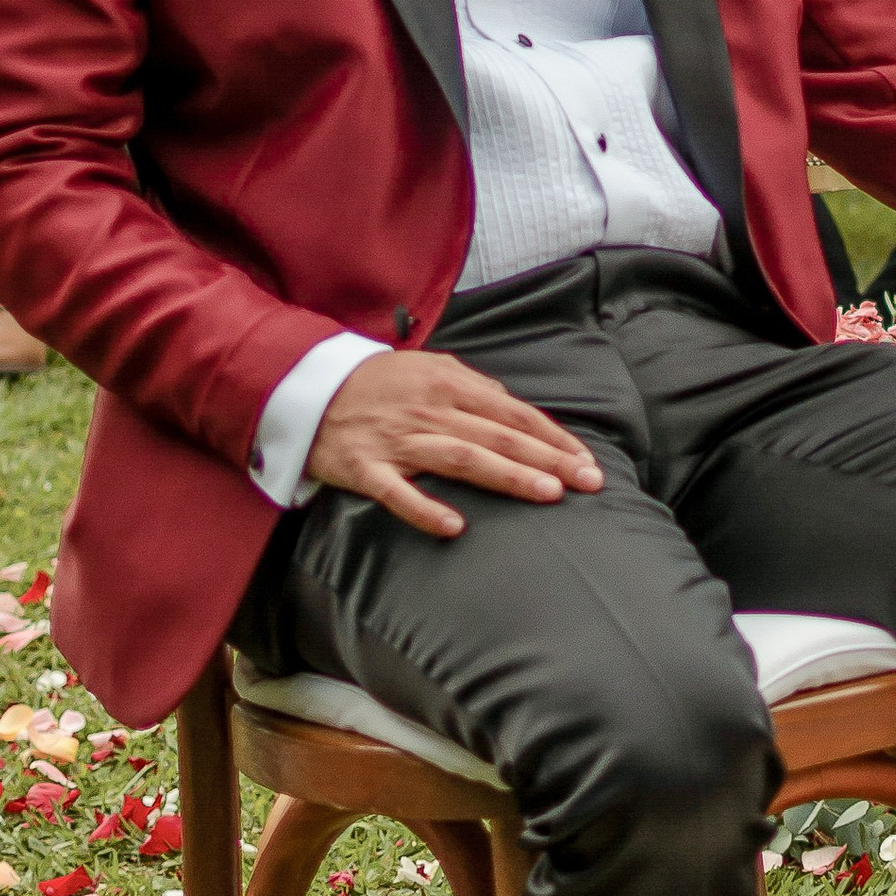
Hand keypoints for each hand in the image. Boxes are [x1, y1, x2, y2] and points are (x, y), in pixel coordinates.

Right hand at [303, 351, 605, 539]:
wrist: (308, 386)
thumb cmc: (379, 381)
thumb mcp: (430, 368)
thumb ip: (474, 387)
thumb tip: (513, 407)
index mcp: (450, 385)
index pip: (514, 414)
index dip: (553, 438)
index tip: (587, 462)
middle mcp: (430, 411)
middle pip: (499, 436)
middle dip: (547, 459)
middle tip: (587, 482)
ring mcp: (397, 441)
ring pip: (461, 458)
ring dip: (506, 476)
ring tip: (546, 494)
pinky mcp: (364, 468)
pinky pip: (397, 492)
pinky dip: (424, 508)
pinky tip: (454, 527)